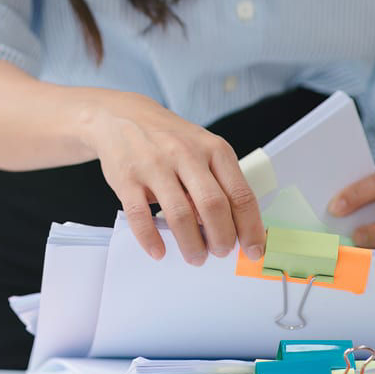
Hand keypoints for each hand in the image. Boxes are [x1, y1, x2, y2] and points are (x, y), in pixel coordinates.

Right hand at [75, 90, 265, 264]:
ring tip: (196, 257)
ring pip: (180, 215)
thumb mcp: (202, 149)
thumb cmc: (169, 139)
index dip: (250, 228)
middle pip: (213, 206)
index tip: (253, 250)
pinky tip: (158, 251)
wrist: (122, 116)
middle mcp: (186, 155)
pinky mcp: (127, 178)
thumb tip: (231, 228)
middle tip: (221, 253)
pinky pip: (141, 215)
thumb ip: (217, 182)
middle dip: (222, 238)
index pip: (240, 194)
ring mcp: (155, 166)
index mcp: (214, 149)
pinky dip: (151, 239)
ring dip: (191, 244)